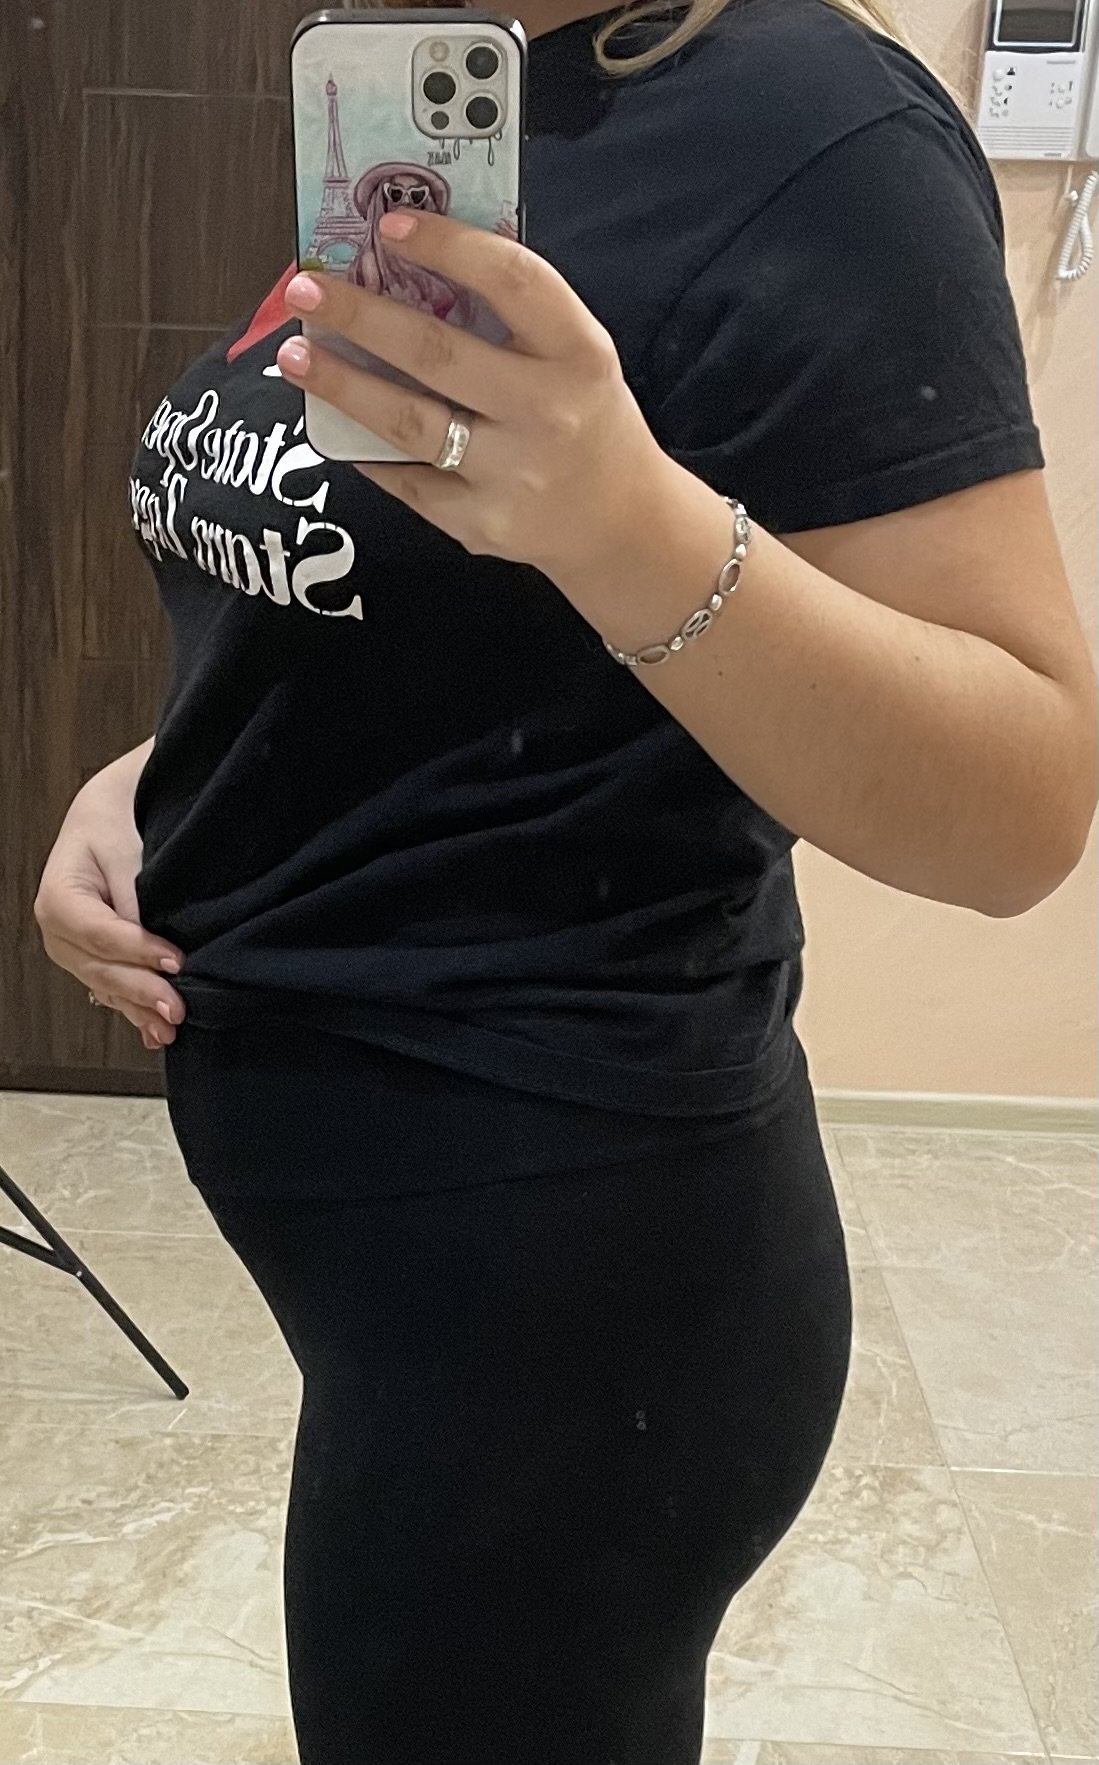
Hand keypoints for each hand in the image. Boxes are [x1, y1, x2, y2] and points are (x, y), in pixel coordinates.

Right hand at [34, 783, 185, 1051]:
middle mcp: (56, 930)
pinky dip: (132, 1009)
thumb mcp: (126, 848)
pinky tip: (153, 1032)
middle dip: (140, 990)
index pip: (99, 933)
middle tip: (176, 1008)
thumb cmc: (116, 825)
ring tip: (168, 1028)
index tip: (176, 960)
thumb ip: (135, 894)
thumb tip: (151, 939)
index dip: (137, 950)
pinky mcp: (90, 960)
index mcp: (58, 898)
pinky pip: (110, 989)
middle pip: (99, 967)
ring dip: (136, 1009)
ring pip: (104, 984)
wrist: (109, 816)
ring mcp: (71, 950)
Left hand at [277, 211, 674, 580]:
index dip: (448, 246)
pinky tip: (334, 422)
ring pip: (408, 424)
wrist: (621, 522)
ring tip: (296, 357)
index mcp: (579, 354)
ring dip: (341, 385)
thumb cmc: (583, 418)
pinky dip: (365, 449)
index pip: (511, 282)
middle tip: (306, 292)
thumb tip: (408, 263)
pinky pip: (406, 480)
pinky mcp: (481, 523)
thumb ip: (511, 316)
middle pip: (438, 354)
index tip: (388, 223)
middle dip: (360, 317)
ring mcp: (512, 474)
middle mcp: (548, 413)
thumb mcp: (574, 356)